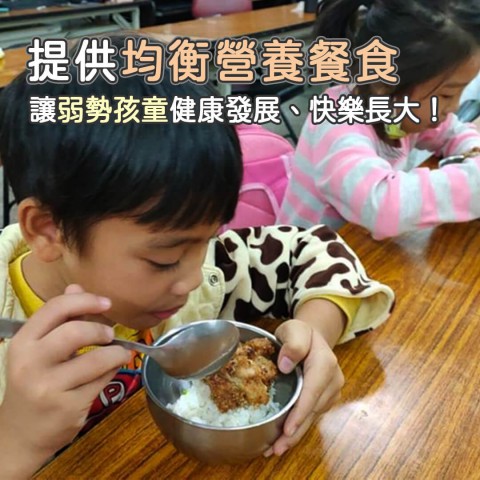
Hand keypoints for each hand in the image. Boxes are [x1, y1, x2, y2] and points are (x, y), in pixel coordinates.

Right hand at [0, 284, 130, 478]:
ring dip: (116, 352)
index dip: (85, 300)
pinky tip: (110, 369)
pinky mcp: (68, 406)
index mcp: (22, 343)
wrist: (20, 435)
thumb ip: (58, 319)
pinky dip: (112, 370)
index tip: (106, 303)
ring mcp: (49, 387)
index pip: (55, 308)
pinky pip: (102, 380)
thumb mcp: (36, 351)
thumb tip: (77, 286)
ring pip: (96, 359)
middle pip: (75, 331)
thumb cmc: (32, 384)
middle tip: (110, 334)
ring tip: (119, 352)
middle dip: (101, 329)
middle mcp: (31, 364)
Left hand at [264, 319, 343, 456]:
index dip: (300, 412)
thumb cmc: (300, 333)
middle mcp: (333, 380)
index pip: (313, 392)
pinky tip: (283, 438)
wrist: (312, 336)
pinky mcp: (325, 399)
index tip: (288, 429)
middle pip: (312, 410)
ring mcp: (331, 391)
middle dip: (295, 432)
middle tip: (275, 449)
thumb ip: (292, 343)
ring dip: (295, 434)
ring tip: (274, 449)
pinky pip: (311, 415)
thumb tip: (285, 365)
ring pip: (312, 417)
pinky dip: (298, 428)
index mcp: (325, 363)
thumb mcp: (294, 329)